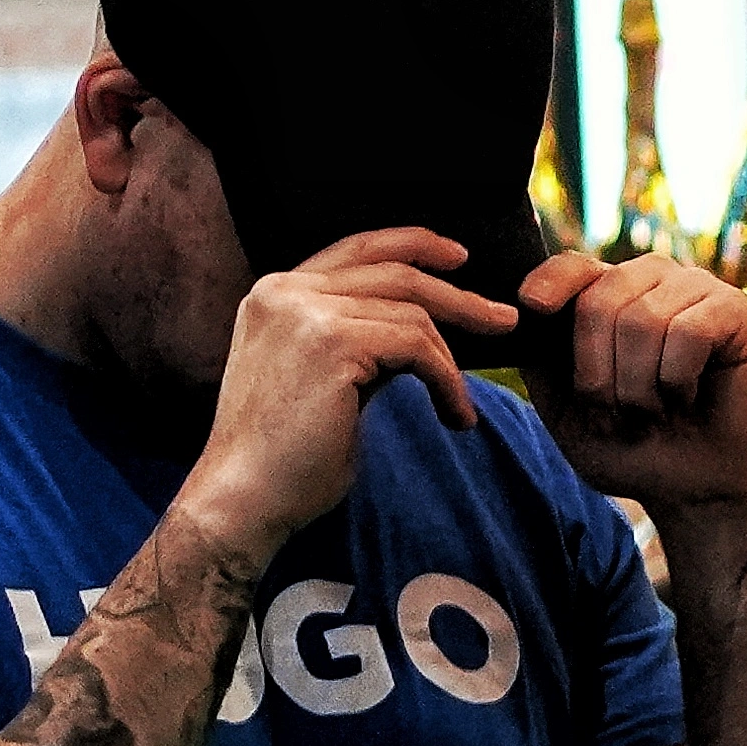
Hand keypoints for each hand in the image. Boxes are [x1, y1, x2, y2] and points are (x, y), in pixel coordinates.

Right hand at [175, 229, 508, 570]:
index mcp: (274, 295)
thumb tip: (418, 330)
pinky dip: (446, 382)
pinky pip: (417, 349)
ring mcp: (305, 312)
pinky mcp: (331, 342)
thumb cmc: (283, 457)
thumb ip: (360, 343)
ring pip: (412, 315)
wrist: (242, 501)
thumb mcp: (323, 379)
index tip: (459, 257)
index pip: (356, 248)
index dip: (413, 244)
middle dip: (458, 297)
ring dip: (450, 364)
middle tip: (504, 320)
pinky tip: (454, 417)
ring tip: (461, 407)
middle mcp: (284, 292)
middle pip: (394, 274)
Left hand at [511, 246, 746, 519]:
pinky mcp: (735, 309)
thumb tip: (519, 320)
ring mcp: (695, 289)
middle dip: (598, 374)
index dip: (552, 281)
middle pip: (601, 300)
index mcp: (609, 297)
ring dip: (640, 385)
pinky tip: (690, 395)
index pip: (575, 267)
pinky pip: (690, 332)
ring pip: (645, 319)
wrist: (697, 486)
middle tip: (619, 414)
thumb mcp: (567, 413)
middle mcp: (650, 282)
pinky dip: (679, 378)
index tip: (532, 306)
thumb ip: (544, 366)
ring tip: (658, 409)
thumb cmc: (633, 448)